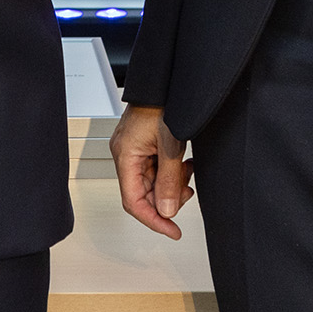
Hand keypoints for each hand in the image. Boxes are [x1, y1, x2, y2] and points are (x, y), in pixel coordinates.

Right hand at [110, 105, 194, 239]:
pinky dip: (172, 172)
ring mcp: (134, 149)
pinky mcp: (143, 145)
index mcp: (125, 156)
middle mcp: (125, 154)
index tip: (172, 230)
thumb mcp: (171, 145)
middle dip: (167, 198)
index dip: (154, 220)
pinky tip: (183, 164)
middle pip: (144, 193)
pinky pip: (156, 169)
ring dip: (172, 184)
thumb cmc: (163, 103)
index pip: (134, 201)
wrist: (166, 81)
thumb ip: (169, 180)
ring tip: (187, 173)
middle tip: (188, 192)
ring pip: (152, 182)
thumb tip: (166, 210)